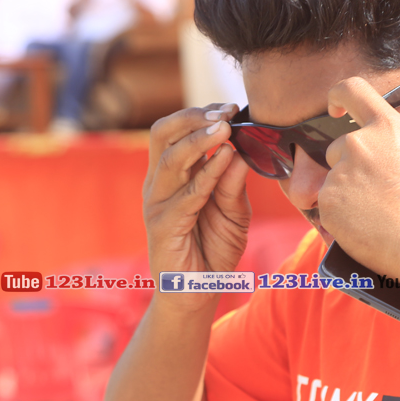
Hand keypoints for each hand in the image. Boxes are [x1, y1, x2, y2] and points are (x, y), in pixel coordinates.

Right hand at [142, 103, 249, 311]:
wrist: (198, 293)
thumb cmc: (213, 249)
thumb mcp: (233, 210)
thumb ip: (233, 182)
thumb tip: (242, 149)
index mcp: (172, 176)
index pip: (176, 131)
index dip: (201, 115)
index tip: (231, 107)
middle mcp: (159, 184)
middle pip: (164, 134)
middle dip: (194, 118)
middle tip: (225, 112)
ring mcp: (157, 204)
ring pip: (171, 159)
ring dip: (199, 140)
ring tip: (224, 129)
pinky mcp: (162, 226)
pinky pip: (185, 194)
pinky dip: (206, 174)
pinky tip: (224, 161)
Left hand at [319, 77, 399, 276]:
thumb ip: (389, 150)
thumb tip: (371, 159)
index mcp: (388, 127)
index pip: (352, 90)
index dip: (338, 96)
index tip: (334, 109)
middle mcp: (359, 143)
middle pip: (337, 148)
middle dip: (348, 168)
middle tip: (373, 194)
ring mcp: (341, 173)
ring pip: (332, 180)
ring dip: (346, 195)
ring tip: (376, 216)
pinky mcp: (328, 202)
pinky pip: (327, 207)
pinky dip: (341, 219)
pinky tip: (366, 229)